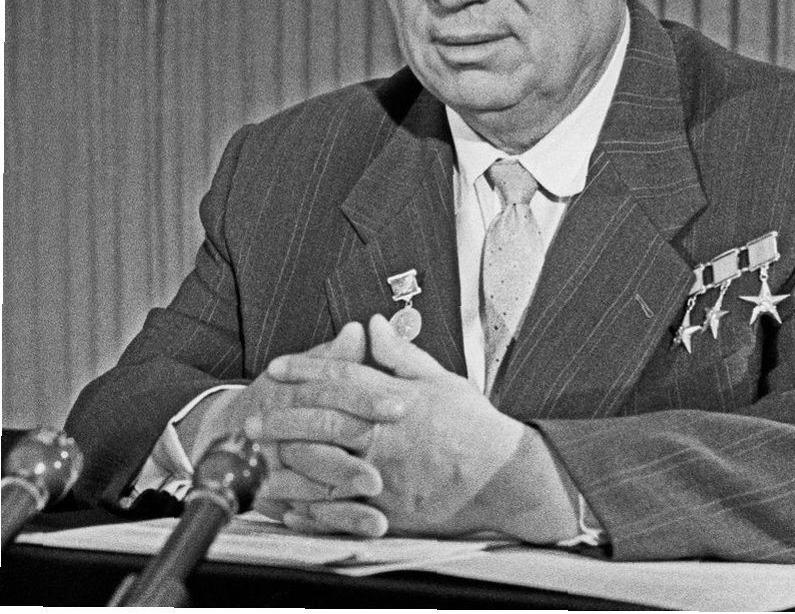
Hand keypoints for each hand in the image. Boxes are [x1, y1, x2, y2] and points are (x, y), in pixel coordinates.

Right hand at [185, 322, 412, 535]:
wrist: (227, 433)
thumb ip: (334, 356)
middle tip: (388, 459)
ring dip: (346, 492)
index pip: (331, 391)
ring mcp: (274, 467)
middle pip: (318, 438)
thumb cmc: (278, 397)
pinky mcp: (275, 498)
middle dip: (354, 450)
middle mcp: (280, 429)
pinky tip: (369, 524)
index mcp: (293, 392)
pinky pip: (308, 514)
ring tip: (380, 498)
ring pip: (310, 480)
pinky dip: (338, 521)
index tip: (399, 404)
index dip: (365, 397)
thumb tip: (359, 330)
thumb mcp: (301, 370)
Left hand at [260, 314, 578, 540]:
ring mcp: (384, 473)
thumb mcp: (442, 379)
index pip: (342, 377)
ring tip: (260, 461)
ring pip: (324, 466)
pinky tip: (289, 506)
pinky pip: (341, 509)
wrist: (502, 474)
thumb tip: (375, 324)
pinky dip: (311, 508)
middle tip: (253, 419)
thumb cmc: (474, 425)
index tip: (278, 367)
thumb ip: (402, 354)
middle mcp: (385, 434)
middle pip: (322, 421)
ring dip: (287, 463)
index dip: (306, 369)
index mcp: (397, 398)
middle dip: (283, 418)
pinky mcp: (388, 507)